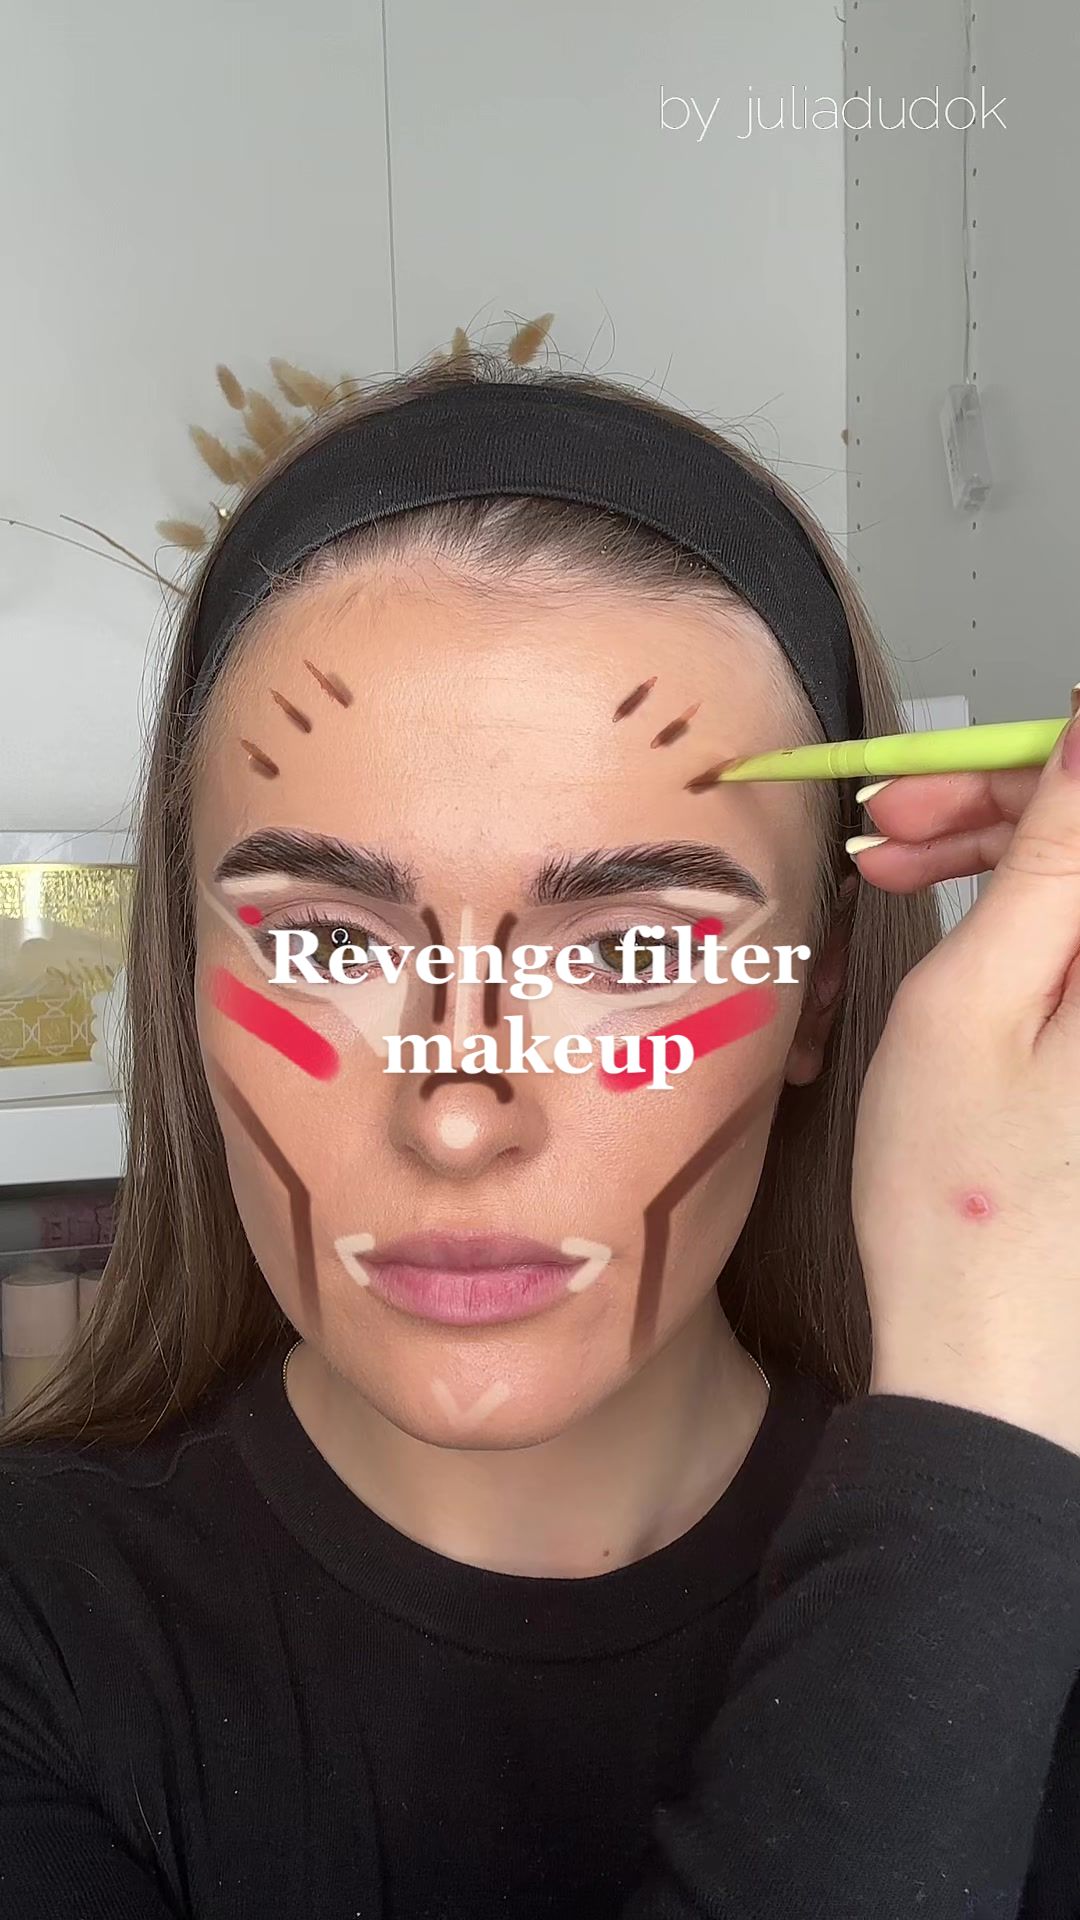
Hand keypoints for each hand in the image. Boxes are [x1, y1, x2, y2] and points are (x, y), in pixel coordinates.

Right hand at [851, 715, 1079, 1455]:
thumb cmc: (963, 1209)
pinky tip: (968, 940)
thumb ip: (1051, 860)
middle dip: (1008, 813)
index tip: (911, 791)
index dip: (1013, 772)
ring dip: (1013, 867)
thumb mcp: (971, 1005)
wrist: (998, 1373)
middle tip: (890, 836)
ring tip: (899, 881)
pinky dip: (1037, 933)